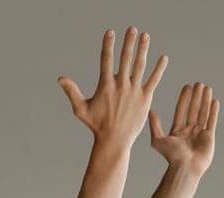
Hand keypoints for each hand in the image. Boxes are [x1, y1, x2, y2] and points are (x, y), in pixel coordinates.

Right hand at [58, 25, 167, 148]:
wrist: (114, 141)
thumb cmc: (96, 125)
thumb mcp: (81, 109)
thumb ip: (72, 92)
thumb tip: (60, 78)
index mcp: (106, 85)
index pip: (107, 60)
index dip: (108, 45)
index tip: (110, 32)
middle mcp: (121, 85)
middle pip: (126, 59)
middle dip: (129, 42)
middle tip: (132, 29)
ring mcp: (134, 91)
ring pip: (140, 66)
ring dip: (143, 49)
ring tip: (145, 36)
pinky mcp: (145, 98)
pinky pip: (154, 80)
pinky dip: (159, 69)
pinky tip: (163, 58)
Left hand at [149, 82, 217, 175]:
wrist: (185, 168)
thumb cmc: (171, 157)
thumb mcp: (158, 140)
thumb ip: (155, 125)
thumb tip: (150, 111)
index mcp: (178, 131)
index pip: (182, 110)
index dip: (184, 98)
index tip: (187, 86)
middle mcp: (189, 131)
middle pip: (193, 110)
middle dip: (196, 96)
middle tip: (198, 83)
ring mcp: (199, 134)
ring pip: (203, 113)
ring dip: (205, 100)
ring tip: (207, 88)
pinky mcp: (209, 137)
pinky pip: (211, 121)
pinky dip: (213, 111)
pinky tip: (214, 101)